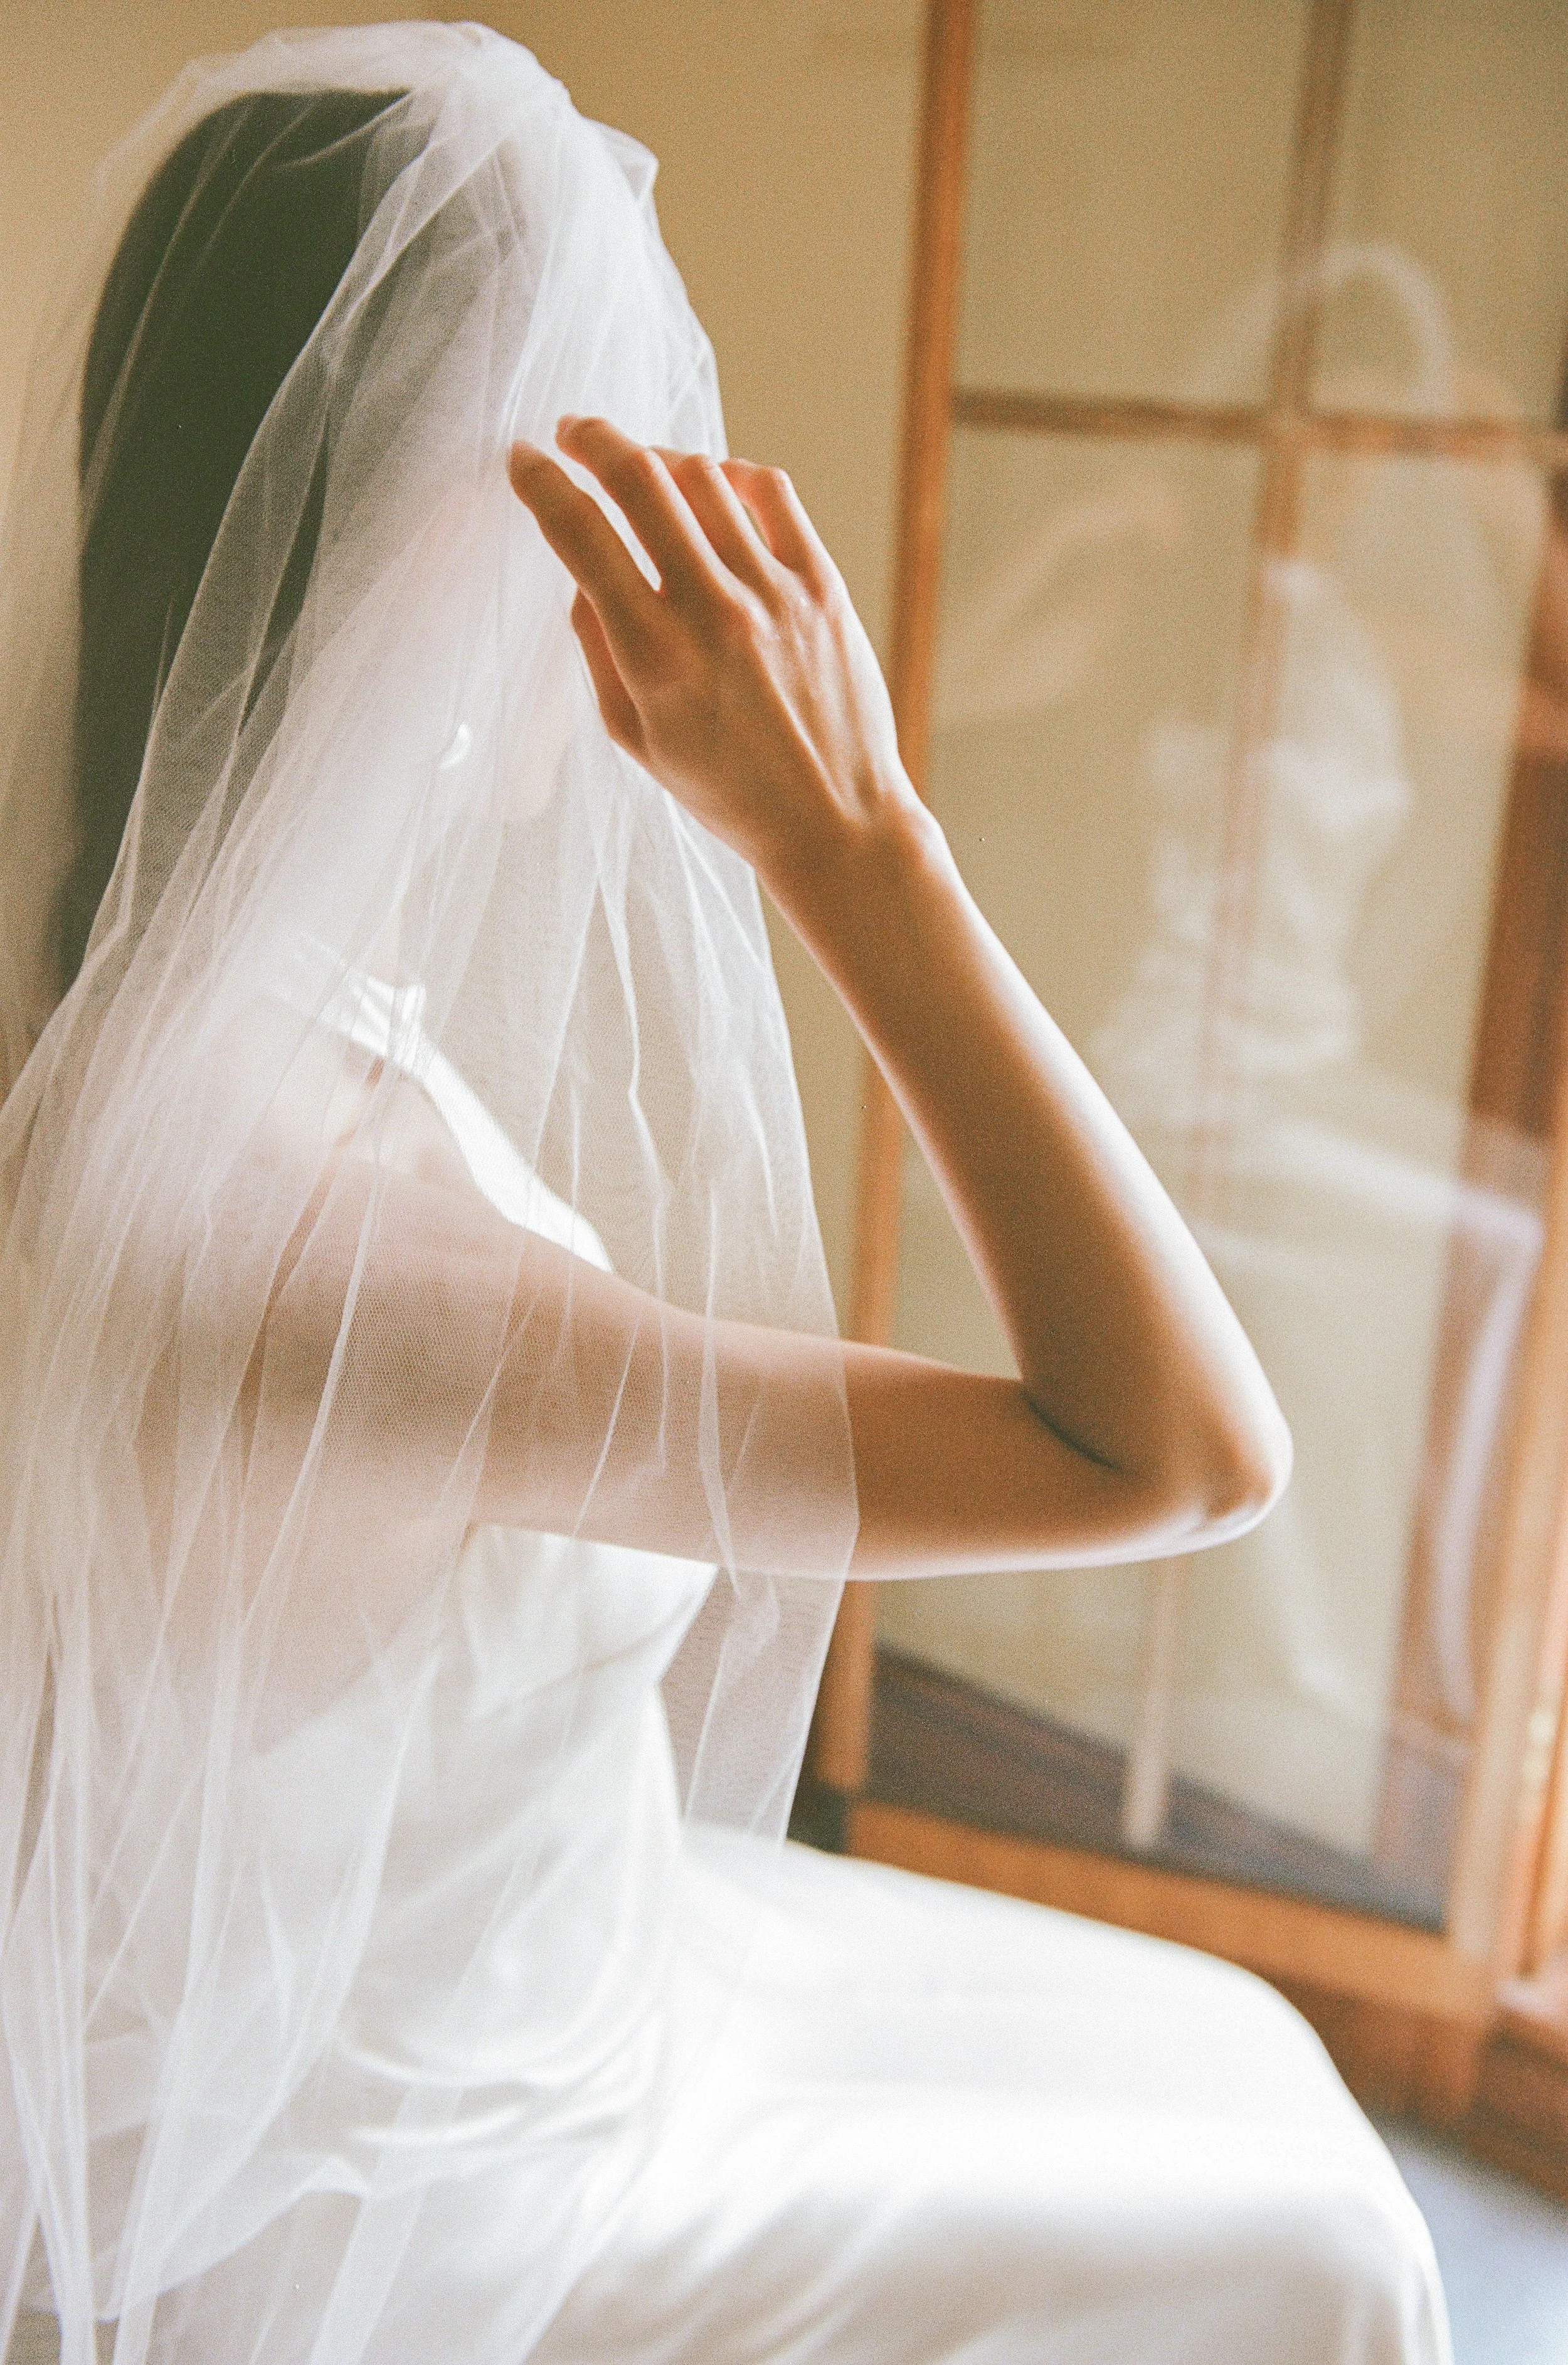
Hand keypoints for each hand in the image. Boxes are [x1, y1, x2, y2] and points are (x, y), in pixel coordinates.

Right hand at [507, 418, 917, 893]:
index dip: (541, 482)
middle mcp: (713, 614)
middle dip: (594, 439)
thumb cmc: (726, 791)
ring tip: (642, 470)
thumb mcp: (635, 737)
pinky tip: (714, 488)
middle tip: (574, 432)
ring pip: (703, 477)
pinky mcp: (823, 587)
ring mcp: (774, 594)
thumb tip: (582, 572)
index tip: (523, 460)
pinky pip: (771, 494)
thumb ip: (598, 649)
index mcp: (653, 658)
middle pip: (639, 479)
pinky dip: (732, 476)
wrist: (834, 823)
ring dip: (660, 458)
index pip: (580, 536)